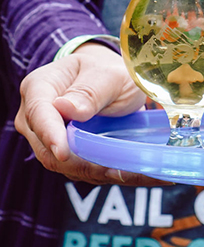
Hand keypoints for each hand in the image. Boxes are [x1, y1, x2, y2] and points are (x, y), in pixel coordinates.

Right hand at [15, 43, 170, 185]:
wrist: (112, 82)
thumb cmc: (108, 74)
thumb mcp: (108, 76)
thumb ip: (89, 92)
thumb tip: (66, 108)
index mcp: (39, 87)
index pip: (38, 114)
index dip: (50, 135)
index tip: (63, 152)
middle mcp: (36, 117)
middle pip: (47, 147)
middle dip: (79, 162)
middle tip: (113, 169)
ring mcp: (47, 138)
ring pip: (62, 164)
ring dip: (93, 171)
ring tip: (124, 172)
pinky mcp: (64, 154)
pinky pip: (78, 169)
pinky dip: (100, 173)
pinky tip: (123, 172)